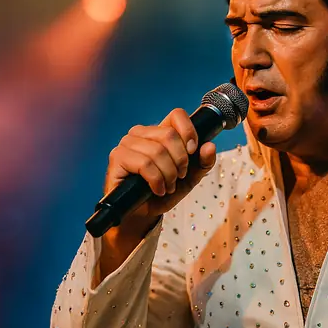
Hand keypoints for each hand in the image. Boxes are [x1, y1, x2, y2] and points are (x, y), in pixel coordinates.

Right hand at [104, 107, 217, 226]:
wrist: (144, 213)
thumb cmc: (165, 191)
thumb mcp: (190, 178)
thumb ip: (203, 162)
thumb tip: (210, 146)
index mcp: (160, 131)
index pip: (177, 114)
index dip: (189, 131)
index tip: (193, 151)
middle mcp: (142, 133)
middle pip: (170, 134)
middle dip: (180, 161)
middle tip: (179, 177)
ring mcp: (127, 143)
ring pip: (157, 150)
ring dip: (168, 174)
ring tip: (168, 186)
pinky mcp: (117, 157)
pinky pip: (145, 164)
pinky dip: (156, 180)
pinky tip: (157, 189)